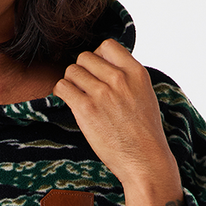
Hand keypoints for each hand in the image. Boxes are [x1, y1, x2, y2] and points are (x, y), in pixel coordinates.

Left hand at [53, 38, 179, 195]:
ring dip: (71, 83)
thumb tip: (104, 64)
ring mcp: (102, 93)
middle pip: (85, 57)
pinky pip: (62, 87)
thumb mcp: (144, 94)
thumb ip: (127, 77)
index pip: (107, 45)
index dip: (98, 57)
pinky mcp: (86, 109)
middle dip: (82, 71)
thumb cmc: (144, 131)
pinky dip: (62, 93)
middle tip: (86, 88)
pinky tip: (70, 102)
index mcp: (136, 72)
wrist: (144, 159)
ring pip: (71, 71)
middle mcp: (119, 79)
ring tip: (78, 97)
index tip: (98, 72)